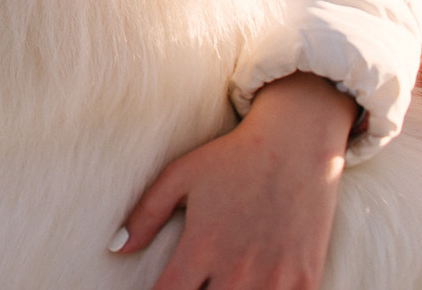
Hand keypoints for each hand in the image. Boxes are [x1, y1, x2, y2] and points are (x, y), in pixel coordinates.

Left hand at [114, 72, 355, 289]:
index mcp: (202, 247)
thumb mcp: (180, 176)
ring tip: (220, 283)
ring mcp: (275, 278)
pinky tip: (255, 285)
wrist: (297, 145)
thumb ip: (145, 214)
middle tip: (194, 282)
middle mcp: (237, 269)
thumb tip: (116, 248)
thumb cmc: (232, 158)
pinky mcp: (306, 280)